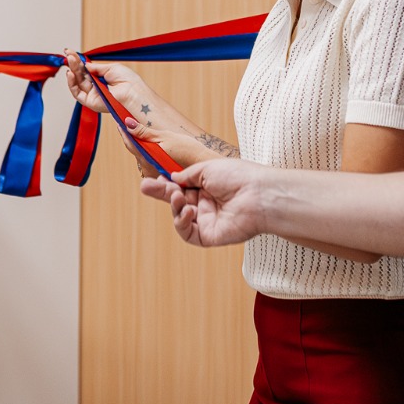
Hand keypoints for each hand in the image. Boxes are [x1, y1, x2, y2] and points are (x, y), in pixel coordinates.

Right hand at [64, 53, 167, 173]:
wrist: (133, 93)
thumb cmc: (128, 81)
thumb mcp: (111, 67)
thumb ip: (95, 67)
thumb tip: (84, 65)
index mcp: (102, 78)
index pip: (86, 69)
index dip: (78, 61)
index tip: (70, 52)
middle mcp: (97, 87)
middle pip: (80, 75)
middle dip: (74, 64)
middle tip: (68, 54)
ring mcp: (93, 95)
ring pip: (77, 83)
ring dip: (72, 71)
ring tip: (69, 61)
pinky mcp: (91, 103)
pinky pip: (77, 94)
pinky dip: (72, 84)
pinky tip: (70, 74)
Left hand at [123, 116, 220, 177]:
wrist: (205, 166)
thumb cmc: (189, 150)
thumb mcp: (167, 137)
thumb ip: (145, 132)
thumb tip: (127, 123)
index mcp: (147, 157)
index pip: (130, 143)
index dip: (123, 131)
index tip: (119, 119)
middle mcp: (148, 169)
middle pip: (135, 151)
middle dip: (131, 138)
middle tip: (129, 123)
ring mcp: (153, 174)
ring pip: (142, 157)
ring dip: (141, 146)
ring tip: (142, 134)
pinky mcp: (160, 176)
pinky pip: (150, 163)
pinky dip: (151, 154)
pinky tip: (157, 148)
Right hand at [140, 159, 268, 247]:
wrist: (259, 195)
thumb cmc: (239, 177)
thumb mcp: (207, 168)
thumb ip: (187, 175)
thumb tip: (172, 179)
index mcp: (208, 186)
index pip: (181, 186)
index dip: (166, 183)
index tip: (152, 178)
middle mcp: (207, 204)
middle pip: (177, 201)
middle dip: (161, 193)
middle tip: (145, 186)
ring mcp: (207, 220)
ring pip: (179, 216)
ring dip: (174, 206)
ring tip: (177, 196)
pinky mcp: (209, 236)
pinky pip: (187, 232)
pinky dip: (182, 221)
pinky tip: (189, 210)